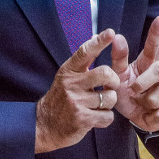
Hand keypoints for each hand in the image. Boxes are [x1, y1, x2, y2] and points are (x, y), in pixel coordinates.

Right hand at [35, 29, 121, 152]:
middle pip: (105, 73)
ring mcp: (76, 102)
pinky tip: (96, 117)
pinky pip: (108, 116)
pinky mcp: (82, 119)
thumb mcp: (67, 76)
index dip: (99, 42)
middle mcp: (71, 84)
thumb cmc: (62, 98)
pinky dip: (106, 118)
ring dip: (109, 103)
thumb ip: (83, 60)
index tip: (110, 33)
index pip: (84, 52)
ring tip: (98, 105)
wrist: (45, 126)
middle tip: (110, 86)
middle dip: (114, 80)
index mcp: (69, 71)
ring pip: (110, 97)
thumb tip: (95, 35)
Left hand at [111, 16, 158, 133]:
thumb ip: (118, 58)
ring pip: (156, 97)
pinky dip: (150, 116)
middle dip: (142, 83)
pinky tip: (149, 113)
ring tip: (141, 102)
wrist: (138, 116)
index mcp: (149, 60)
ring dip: (143, 103)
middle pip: (158, 70)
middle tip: (132, 91)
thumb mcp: (119, 76)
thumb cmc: (128, 92)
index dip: (157, 31)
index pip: (155, 44)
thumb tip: (116, 36)